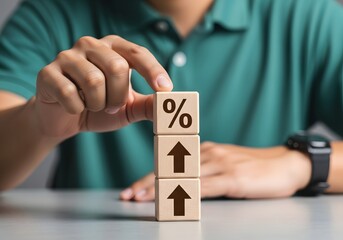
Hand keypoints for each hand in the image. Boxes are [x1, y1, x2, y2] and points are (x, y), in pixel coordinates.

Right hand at [35, 35, 172, 138]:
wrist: (63, 120)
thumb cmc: (98, 108)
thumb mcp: (127, 108)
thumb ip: (147, 105)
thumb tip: (170, 106)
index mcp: (113, 48)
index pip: (137, 53)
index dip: (153, 70)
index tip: (165, 89)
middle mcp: (90, 45)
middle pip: (117, 67)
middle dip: (119, 95)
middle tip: (113, 106)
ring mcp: (67, 56)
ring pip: (94, 80)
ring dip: (98, 104)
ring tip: (93, 106)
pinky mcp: (47, 73)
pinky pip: (70, 93)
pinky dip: (76, 109)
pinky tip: (73, 108)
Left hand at [120, 142, 310, 200]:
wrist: (284, 164)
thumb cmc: (255, 167)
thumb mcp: (225, 165)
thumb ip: (206, 171)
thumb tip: (186, 185)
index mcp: (205, 150)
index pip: (172, 164)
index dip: (150, 177)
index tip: (134, 188)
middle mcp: (209, 154)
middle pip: (172, 169)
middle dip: (148, 183)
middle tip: (129, 194)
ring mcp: (220, 164)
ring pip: (184, 177)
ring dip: (161, 188)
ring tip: (142, 199)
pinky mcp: (232, 178)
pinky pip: (205, 186)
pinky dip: (187, 194)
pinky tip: (175, 201)